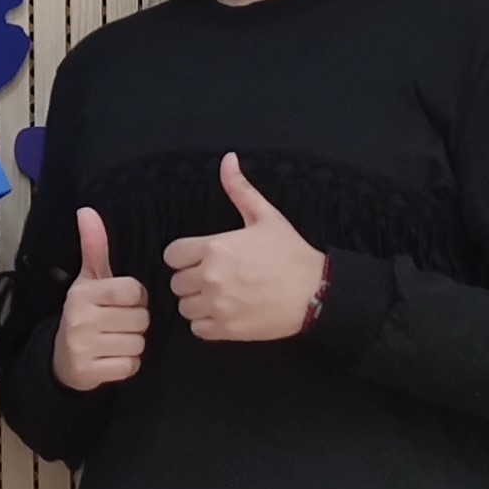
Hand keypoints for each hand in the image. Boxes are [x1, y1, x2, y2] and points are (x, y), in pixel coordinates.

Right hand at [49, 206, 152, 389]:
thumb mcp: (88, 280)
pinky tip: (112, 358)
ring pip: (138, 343)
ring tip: (114, 340)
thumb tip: (87, 211)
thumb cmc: (84, 314)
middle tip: (117, 324)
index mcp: (83, 293)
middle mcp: (81, 318)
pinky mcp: (91, 372)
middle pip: (141, 319)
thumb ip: (94, 247)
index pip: (133, 291)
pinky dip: (127, 364)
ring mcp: (84, 347)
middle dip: (135, 323)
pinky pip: (131, 366)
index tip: (122, 302)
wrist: (62, 359)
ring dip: (132, 344)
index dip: (135, 298)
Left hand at [165, 156, 328, 343]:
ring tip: (219, 297)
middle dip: (191, 279)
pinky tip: (224, 313)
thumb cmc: (290, 253)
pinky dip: (207, 323)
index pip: (172, 256)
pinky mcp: (226, 329)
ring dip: (197, 303)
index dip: (184, 256)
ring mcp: (217, 305)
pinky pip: (198, 329)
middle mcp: (210, 277)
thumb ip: (240, 189)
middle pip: (176, 283)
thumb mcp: (266, 216)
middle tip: (214, 278)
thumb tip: (227, 159)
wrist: (316, 291)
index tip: (200, 258)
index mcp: (214, 248)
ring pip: (185, 307)